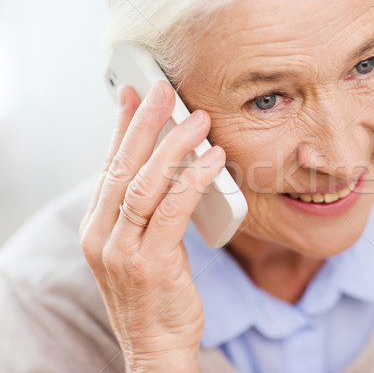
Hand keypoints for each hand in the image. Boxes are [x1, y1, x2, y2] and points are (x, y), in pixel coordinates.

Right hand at [79, 82, 224, 371]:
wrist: (155, 345)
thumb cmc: (155, 294)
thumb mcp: (141, 247)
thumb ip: (147, 211)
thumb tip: (171, 170)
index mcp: (98, 227)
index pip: (110, 166)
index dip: (123, 127)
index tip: (136, 95)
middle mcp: (101, 235)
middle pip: (124, 166)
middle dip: (146, 123)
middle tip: (165, 90)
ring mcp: (121, 250)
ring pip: (146, 183)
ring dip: (175, 146)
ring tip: (199, 120)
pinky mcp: (150, 262)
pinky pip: (172, 209)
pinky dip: (193, 179)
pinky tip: (212, 159)